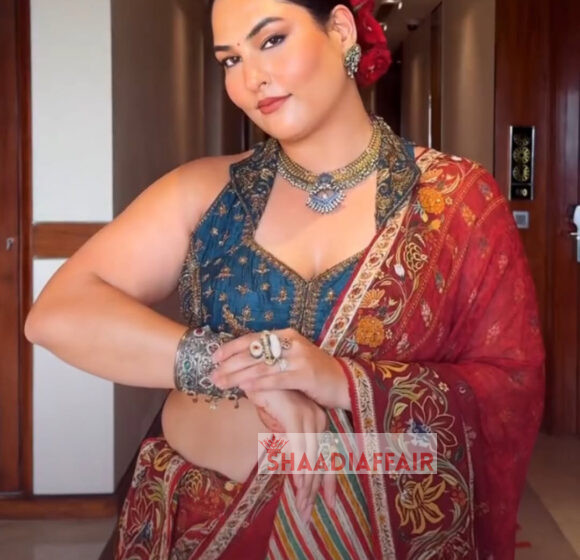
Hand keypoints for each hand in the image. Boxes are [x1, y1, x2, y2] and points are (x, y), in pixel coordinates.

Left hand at [211, 329, 350, 409]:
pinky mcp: (305, 374)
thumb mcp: (292, 358)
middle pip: (254, 352)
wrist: (345, 382)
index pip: (253, 338)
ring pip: (261, 366)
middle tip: (213, 374)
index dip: (232, 347)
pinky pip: (277, 379)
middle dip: (230, 364)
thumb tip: (242, 365)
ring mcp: (299, 358)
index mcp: (286, 335)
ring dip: (238, 376)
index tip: (214, 356)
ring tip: (222, 383)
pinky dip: (259, 384)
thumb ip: (272, 358)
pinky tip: (244, 388)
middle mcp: (291, 343)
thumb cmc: (314, 373)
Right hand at [246, 388, 336, 522]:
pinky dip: (298, 466)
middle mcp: (317, 420)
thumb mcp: (278, 426)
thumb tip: (294, 468)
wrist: (255, 372)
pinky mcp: (295, 414)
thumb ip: (289, 444)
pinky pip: (298, 446)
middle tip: (306, 514)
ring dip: (305, 484)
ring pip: (310, 457)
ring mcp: (308, 416)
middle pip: (320, 461)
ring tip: (302, 506)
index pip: (326, 457)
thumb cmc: (266, 398)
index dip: (328, 482)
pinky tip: (297, 484)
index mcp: (317, 422)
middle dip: (314, 490)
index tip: (329, 504)